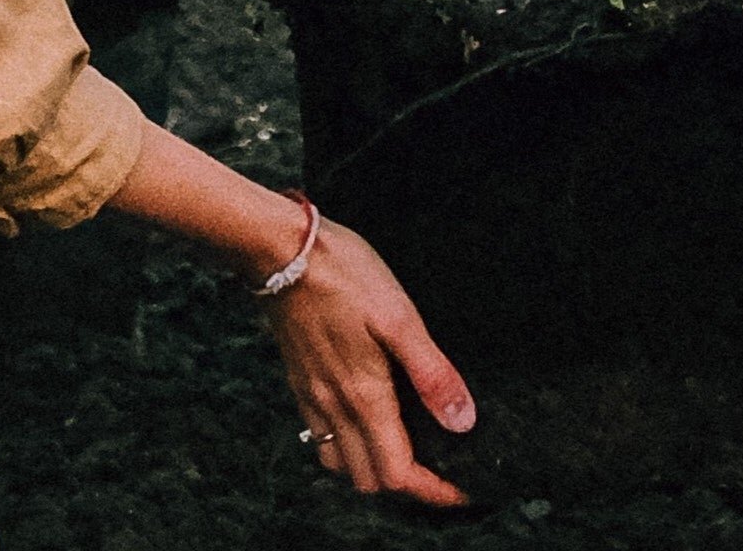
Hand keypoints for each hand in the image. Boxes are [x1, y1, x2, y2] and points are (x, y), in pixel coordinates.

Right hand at [269, 219, 476, 505]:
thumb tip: (462, 421)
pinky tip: (363, 419)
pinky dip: (346, 447)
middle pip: (370, 479)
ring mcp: (312, 398)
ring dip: (372, 468)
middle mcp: (335, 408)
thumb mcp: (399, 316)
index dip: (433, 490)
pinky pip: (321, 438)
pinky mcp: (299, 382)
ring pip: (341, 465)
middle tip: (438, 467)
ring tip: (403, 448)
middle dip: (405, 483)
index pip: (398, 473)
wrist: (280, 252)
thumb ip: (430, 373)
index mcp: (364, 397)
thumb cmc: (344, 275)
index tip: (460, 491)